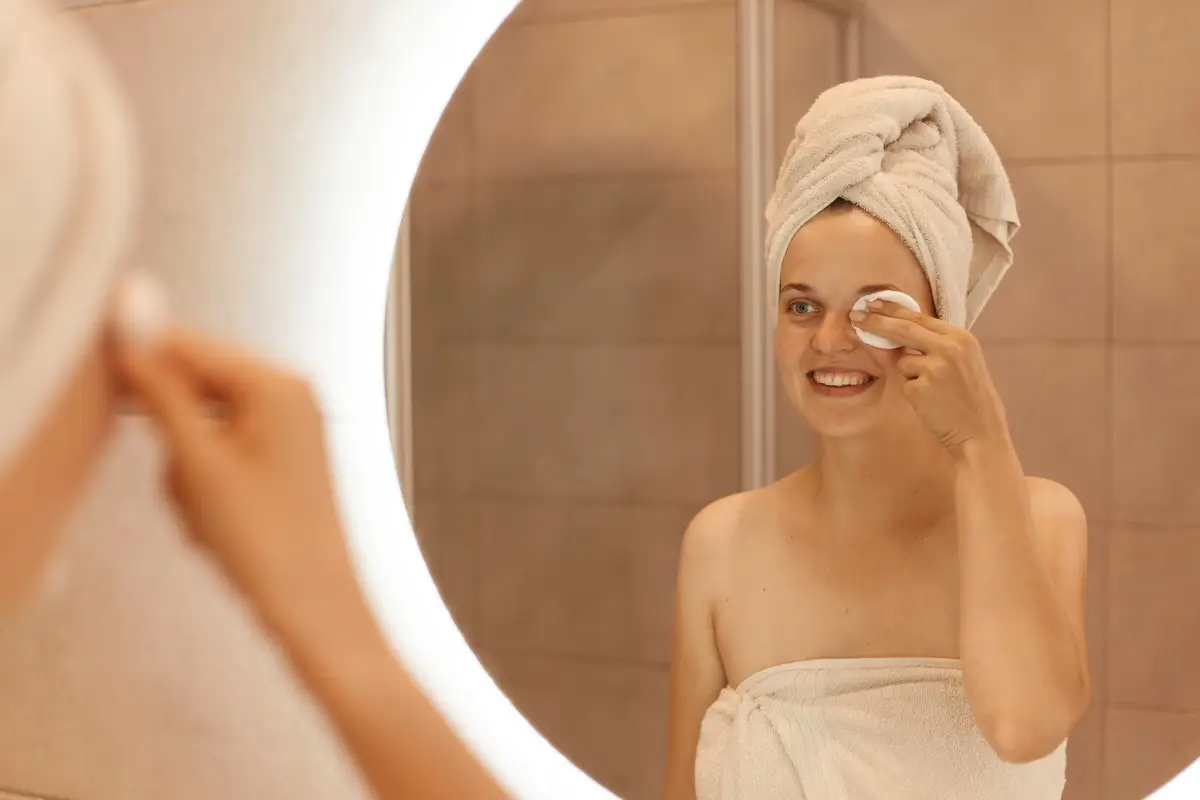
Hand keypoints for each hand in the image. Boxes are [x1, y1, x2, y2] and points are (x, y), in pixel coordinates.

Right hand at [115, 326, 364, 641]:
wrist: (314, 606)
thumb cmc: (270, 544)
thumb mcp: (200, 463)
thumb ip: (161, 390)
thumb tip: (131, 323)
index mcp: (277, 384)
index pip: (186, 345)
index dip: (137, 364)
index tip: (94, 382)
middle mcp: (289, 395)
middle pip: (191, 390)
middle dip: (172, 442)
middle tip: (185, 487)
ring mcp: (287, 428)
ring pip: (196, 429)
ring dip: (185, 473)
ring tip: (207, 514)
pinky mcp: (280, 459)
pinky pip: (217, 455)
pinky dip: (204, 488)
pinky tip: (218, 525)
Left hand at [850, 300, 1008, 453]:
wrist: (980, 431)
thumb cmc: (969, 398)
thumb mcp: (961, 362)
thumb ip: (933, 345)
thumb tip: (896, 333)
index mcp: (961, 338)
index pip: (920, 317)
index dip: (894, 309)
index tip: (874, 302)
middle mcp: (948, 348)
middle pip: (903, 329)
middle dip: (876, 322)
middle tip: (855, 316)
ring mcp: (934, 368)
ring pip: (902, 361)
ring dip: (910, 375)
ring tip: (935, 391)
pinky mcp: (920, 388)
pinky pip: (904, 384)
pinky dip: (913, 393)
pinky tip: (932, 402)